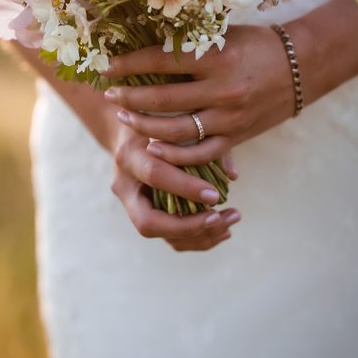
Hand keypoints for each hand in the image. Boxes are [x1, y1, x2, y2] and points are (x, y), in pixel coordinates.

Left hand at [104, 24, 300, 168]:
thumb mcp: (223, 35)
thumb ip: (189, 44)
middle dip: (129, 97)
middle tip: (109, 94)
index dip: (129, 65)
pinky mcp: (237, 137)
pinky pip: (200, 153)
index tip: (107, 66)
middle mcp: (222, 89)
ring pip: (175, 130)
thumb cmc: (257, 44)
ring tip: (123, 119)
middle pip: (162, 99)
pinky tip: (153, 148)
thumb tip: (142, 45)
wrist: (302, 66)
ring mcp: (229, 117)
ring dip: (143, 126)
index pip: (160, 61)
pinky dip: (174, 155)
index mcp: (216, 56)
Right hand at [106, 104, 241, 251]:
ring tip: (230, 222)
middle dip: (188, 226)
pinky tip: (222, 229)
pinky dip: (195, 238)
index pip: (155, 176)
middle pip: (148, 222)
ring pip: (160, 235)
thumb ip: (204, 143)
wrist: (129, 127)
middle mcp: (124, 185)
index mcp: (129, 155)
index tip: (216, 195)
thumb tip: (233, 175)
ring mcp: (129, 204)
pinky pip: (167, 237)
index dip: (186, 188)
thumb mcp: (177, 121)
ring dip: (198, 236)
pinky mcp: (142, 214)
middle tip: (220, 217)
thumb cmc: (159, 119)